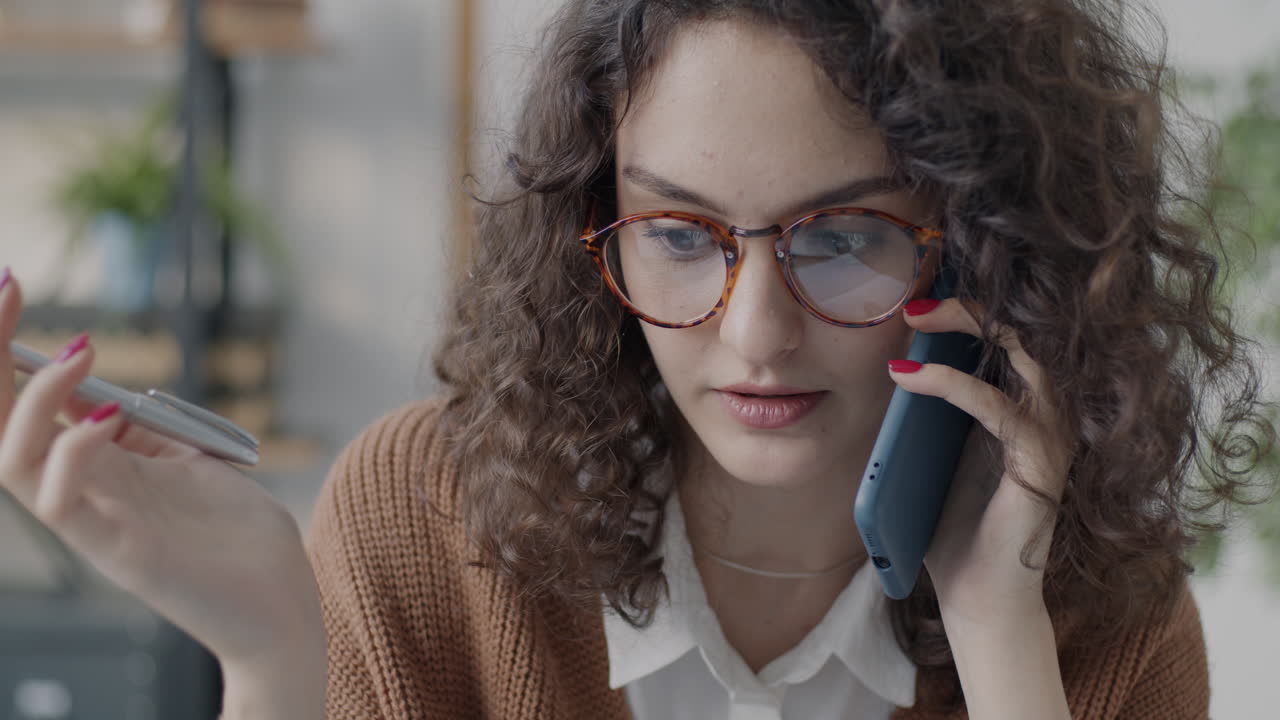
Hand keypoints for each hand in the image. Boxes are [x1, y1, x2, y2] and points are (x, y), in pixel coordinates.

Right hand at [0, 272, 323, 672]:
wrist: (282, 605)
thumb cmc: (239, 537)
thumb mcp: (189, 462)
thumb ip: (146, 431)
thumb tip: (104, 390)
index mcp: (100, 470)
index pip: (29, 405)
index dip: (12, 350)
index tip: (11, 284)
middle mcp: (84, 493)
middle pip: (2, 425)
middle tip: (5, 288)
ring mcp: (97, 523)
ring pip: (14, 462)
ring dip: (33, 399)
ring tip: (81, 351)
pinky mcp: (120, 552)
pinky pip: (64, 503)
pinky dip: (74, 452)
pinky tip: (107, 418)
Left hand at [888, 297, 1073, 620]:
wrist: (977, 598)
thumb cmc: (952, 532)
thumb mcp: (928, 458)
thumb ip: (922, 416)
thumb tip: (888, 361)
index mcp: (1017, 411)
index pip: (1006, 342)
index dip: (967, 313)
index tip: (915, 300)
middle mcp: (1043, 417)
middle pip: (1022, 335)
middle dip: (970, 308)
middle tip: (915, 302)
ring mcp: (1049, 439)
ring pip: (1023, 358)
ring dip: (967, 330)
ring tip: (914, 321)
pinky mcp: (1041, 466)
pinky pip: (999, 408)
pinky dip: (951, 386)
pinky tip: (909, 379)